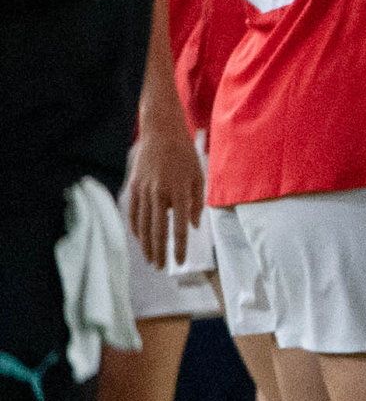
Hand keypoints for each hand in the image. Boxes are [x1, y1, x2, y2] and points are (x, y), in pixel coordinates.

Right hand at [123, 118, 204, 268]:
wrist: (160, 133)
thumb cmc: (184, 155)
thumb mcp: (198, 176)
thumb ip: (197, 202)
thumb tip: (193, 225)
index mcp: (178, 192)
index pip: (179, 227)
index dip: (179, 246)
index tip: (180, 262)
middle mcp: (158, 194)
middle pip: (157, 230)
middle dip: (158, 251)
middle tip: (160, 267)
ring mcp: (143, 190)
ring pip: (142, 224)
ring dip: (145, 244)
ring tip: (149, 258)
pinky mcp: (133, 186)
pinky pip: (132, 212)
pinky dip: (135, 227)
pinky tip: (139, 238)